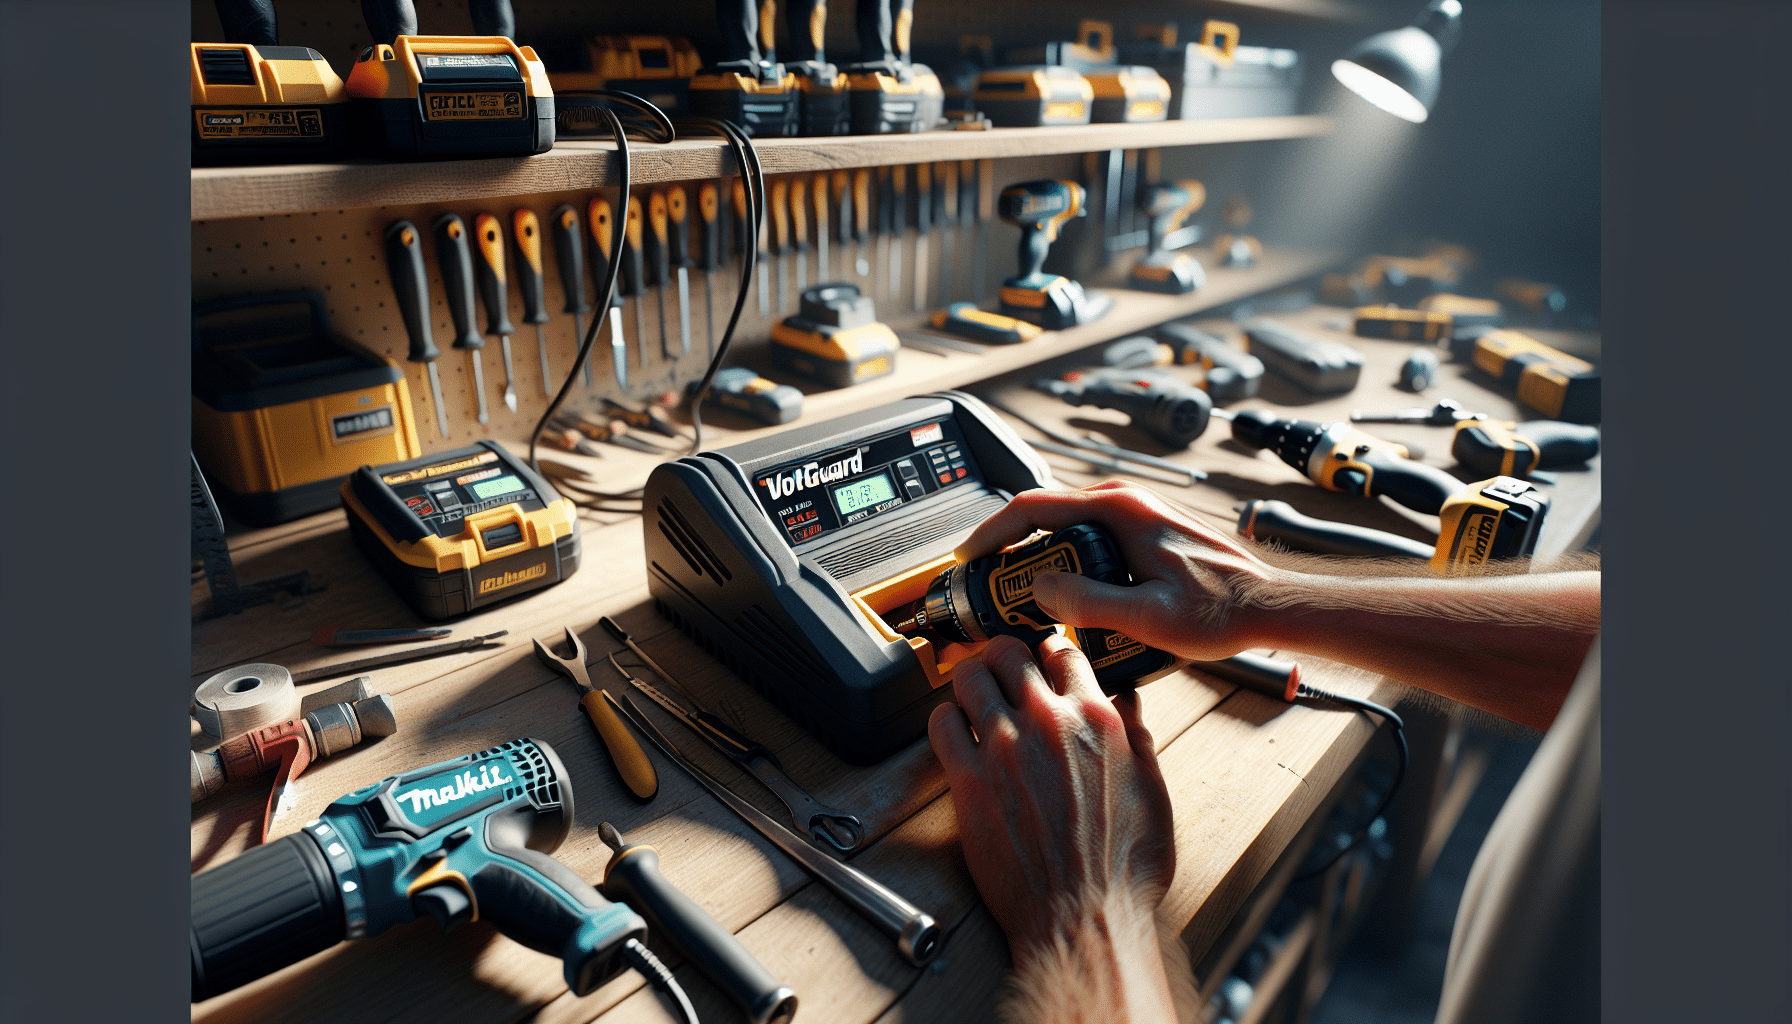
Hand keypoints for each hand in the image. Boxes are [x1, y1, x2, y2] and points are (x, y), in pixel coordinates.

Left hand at [928, 633, 1175, 958]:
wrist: (1084, 918)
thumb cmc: (1122, 869)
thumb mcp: (1153, 794)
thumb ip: (1137, 739)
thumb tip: (1128, 703)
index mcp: (1097, 720)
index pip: (1063, 651)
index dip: (1050, 650)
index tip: (1044, 658)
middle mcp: (1048, 723)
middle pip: (1008, 652)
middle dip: (1003, 654)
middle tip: (1001, 668)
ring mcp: (1003, 749)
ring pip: (969, 677)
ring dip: (969, 679)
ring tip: (973, 692)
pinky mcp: (968, 781)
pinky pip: (941, 725)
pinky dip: (945, 719)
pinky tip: (954, 730)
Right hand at [957, 480, 1279, 662]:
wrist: (1267, 605)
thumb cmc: (1222, 609)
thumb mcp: (1149, 616)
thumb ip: (1089, 601)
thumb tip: (1040, 588)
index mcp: (1118, 510)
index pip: (1031, 507)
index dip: (990, 532)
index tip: (968, 557)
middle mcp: (1123, 503)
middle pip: (1043, 515)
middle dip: (1008, 549)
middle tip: (988, 586)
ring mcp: (1132, 514)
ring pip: (1063, 527)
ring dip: (1035, 556)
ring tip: (1018, 596)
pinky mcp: (1141, 531)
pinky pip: (1086, 539)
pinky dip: (1062, 560)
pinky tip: (1062, 595)